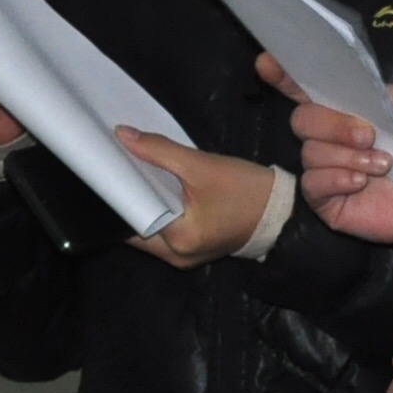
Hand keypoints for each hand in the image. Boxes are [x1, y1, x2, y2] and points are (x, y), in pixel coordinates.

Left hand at [113, 131, 281, 269]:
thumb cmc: (246, 190)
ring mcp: (184, 258)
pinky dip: (159, 212)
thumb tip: (121, 134)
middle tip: (120, 168)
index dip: (118, 192)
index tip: (110, 167)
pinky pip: (164, 231)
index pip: (130, 217)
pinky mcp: (192, 250)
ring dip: (144, 205)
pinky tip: (158, 190)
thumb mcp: (201, 165)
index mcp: (177, 240)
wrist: (282, 211)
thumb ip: (158, 150)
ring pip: (149, 230)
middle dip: (130, 199)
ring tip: (136, 176)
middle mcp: (176, 256)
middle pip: (136, 227)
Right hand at [276, 58, 392, 250]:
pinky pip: (312, 183)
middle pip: (301, 120)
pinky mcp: (325, 201)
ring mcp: (324, 170)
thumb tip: (327, 82)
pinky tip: (360, 183)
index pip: (304, 90)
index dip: (283, 76)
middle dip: (333, 125)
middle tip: (368, 136)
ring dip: (347, 156)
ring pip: (309, 152)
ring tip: (381, 166)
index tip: (266, 64)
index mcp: (343, 110)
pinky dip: (337, 178)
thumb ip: (363, 89)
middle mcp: (328, 138)